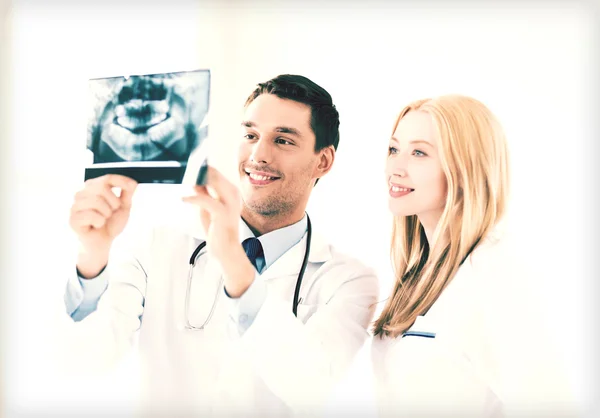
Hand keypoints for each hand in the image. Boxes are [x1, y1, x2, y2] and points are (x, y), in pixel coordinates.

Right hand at [69, 174, 137, 277]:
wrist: (103, 242)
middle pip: (101, 187)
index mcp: (92, 188)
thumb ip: (127, 193)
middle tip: (112, 211)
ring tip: (104, 219)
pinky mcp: (73, 219)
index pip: (107, 178)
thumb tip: (132, 182)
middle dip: (113, 201)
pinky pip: (91, 215)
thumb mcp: (123, 207)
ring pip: (96, 201)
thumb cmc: (110, 223)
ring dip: (106, 213)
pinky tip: (96, 226)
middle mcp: (81, 194)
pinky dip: (99, 222)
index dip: (121, 180)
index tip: (132, 185)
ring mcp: (75, 206)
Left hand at [182, 166, 254, 296]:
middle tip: (182, 170)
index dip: (201, 168)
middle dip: (197, 171)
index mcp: (231, 191)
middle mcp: (233, 194)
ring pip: (212, 182)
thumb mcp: (207, 208)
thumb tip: (193, 180)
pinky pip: (205, 200)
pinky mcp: (223, 213)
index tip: (187, 165)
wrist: (226, 250)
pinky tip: (183, 198)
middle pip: (214, 174)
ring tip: (183, 181)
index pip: (216, 173)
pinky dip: (193, 198)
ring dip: (196, 180)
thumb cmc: (217, 229)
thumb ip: (203, 193)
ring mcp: (230, 203)